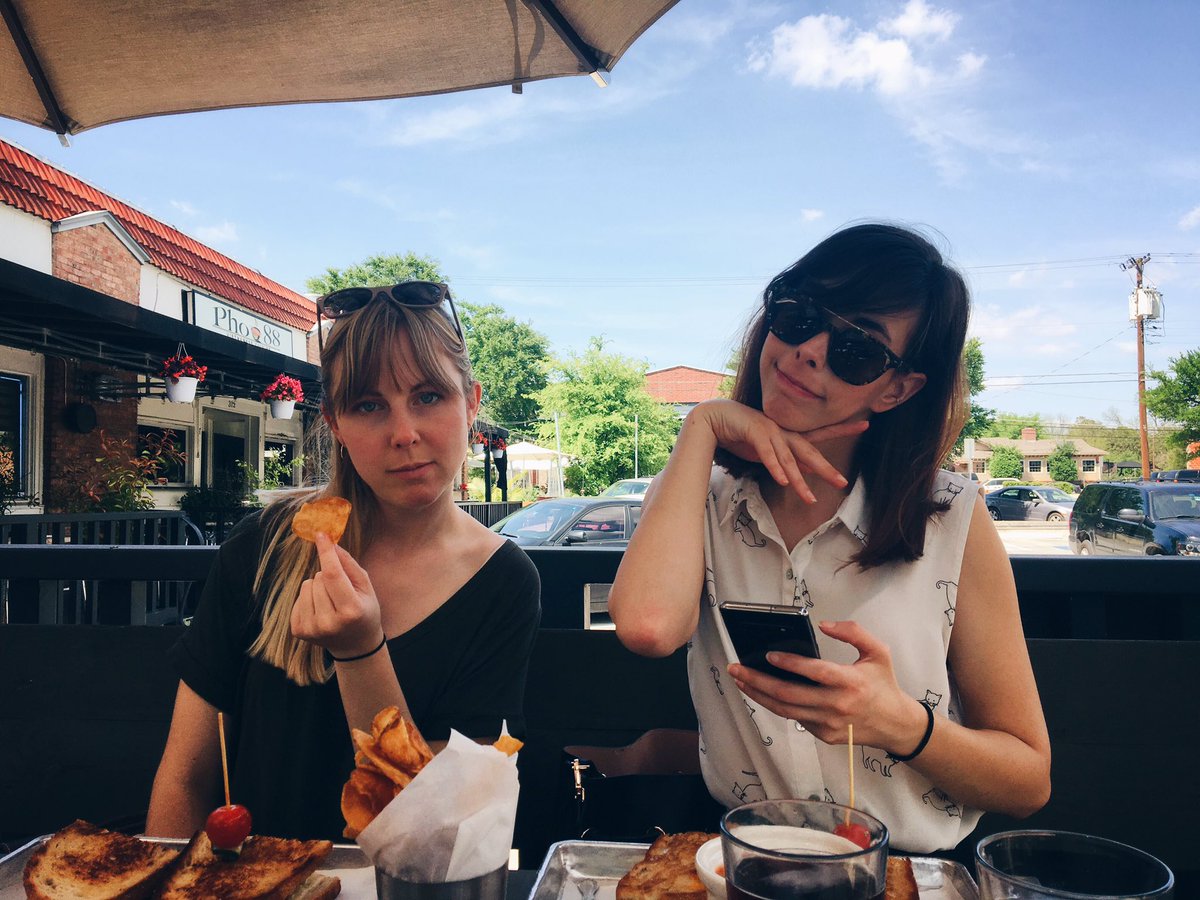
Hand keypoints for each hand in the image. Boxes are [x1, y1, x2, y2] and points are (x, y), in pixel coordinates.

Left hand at [290, 532, 383, 659]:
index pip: (333, 574)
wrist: (355, 645)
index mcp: (350, 610)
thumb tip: (332, 545)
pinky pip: (298, 597)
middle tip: (340, 591)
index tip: (321, 534)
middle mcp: (329, 622)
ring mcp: (312, 628)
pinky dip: (308, 598)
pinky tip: (320, 609)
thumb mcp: (366, 588)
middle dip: (328, 575)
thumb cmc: (364, 612)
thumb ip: (349, 565)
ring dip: (317, 586)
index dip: (326, 552)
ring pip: (306, 585)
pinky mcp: (299, 631)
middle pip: (319, 578)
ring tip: (330, 600)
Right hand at [694, 400, 866, 500]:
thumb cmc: (740, 434)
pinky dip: (775, 467)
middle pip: (809, 451)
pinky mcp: (754, 432)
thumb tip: (806, 471)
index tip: (865, 425)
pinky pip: (767, 453)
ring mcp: (770, 430)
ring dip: (799, 479)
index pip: (819, 434)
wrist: (714, 418)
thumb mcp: (767, 451)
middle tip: (842, 482)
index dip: (842, 429)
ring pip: (789, 458)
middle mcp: (783, 431)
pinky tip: (783, 481)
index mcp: (788, 434)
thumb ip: (786, 459)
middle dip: (825, 468)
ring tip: (810, 498)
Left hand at [728, 620, 925, 752]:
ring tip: (740, 680)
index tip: (769, 655)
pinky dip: (777, 705)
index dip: (791, 663)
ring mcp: (829, 723)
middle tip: (737, 669)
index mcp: (851, 682)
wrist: (895, 724)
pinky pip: (795, 718)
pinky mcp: (825, 735)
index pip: (815, 672)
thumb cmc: (883, 684)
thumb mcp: (879, 651)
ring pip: (786, 710)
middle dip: (758, 681)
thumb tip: (824, 625)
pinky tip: (761, 692)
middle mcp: (837, 705)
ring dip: (759, 695)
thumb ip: (854, 632)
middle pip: (789, 694)